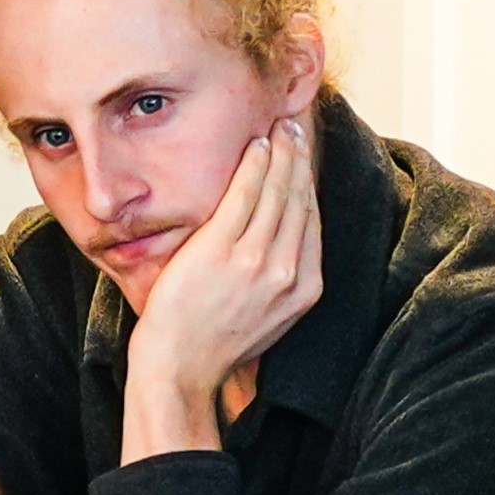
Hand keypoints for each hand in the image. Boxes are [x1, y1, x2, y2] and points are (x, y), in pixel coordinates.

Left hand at [118, 107, 325, 459]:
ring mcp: (256, 260)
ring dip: (282, 153)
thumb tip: (284, 243)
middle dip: (300, 159)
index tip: (304, 158)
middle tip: (297, 128)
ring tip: (280, 129)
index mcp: (305, 289)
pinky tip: (257, 145)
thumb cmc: (214, 342)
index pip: (312, 222)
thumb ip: (282, 280)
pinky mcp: (223, 249)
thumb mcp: (269, 317)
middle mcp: (287, 272)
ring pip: (278, 192)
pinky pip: (245, 194)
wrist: (181, 366)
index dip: (309, 184)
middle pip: (300, 200)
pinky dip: (255, 165)